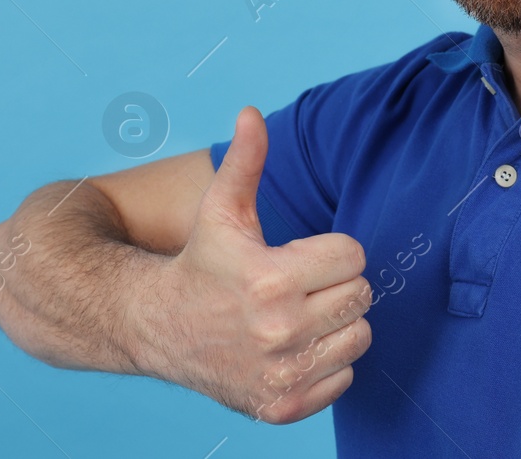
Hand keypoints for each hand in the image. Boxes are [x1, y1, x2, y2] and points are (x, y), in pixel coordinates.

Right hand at [138, 106, 372, 423]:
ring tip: (299, 315)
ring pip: (359, 337)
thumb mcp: (221, 210)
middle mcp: (278, 332)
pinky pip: (344, 379)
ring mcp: (281, 374)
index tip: (300, 255)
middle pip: (361, 296)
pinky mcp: (282, 406)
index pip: (352, 255)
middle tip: (301, 285)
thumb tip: (251, 113)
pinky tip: (292, 348)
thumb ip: (246, 162)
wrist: (159, 329)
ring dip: (337, 324)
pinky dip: (326, 364)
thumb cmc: (201, 263)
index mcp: (270, 279)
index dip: (330, 250)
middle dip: (336, 284)